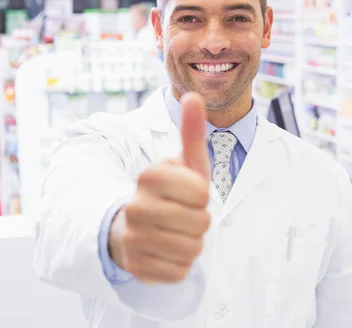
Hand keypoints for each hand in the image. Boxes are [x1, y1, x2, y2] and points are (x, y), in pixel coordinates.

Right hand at [109, 92, 210, 282]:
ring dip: (192, 242)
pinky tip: (166, 250)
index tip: (187, 192)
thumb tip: (194, 95)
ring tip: (176, 232)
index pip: (202, 193)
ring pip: (192, 249)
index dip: (202, 195)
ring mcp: (133, 241)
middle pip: (201, 223)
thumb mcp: (183, 162)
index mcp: (149, 176)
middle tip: (182, 214)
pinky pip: (180, 272)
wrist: (133, 226)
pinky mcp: (136, 269)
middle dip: (199, 220)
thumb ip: (191, 131)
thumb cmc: (169, 192)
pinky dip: (181, 263)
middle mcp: (135, 208)